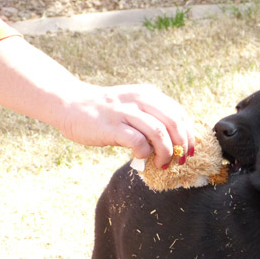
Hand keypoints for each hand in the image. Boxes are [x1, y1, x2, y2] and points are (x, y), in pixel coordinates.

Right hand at [57, 83, 195, 167]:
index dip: (189, 135)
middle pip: (174, 122)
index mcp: (148, 94)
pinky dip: (144, 152)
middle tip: (179, 161)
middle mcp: (139, 99)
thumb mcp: (133, 107)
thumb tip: (175, 143)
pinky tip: (139, 158)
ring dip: (165, 152)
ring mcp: (125, 111)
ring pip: (159, 132)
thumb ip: (152, 118)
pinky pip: (138, 141)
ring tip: (161, 163)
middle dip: (181, 145)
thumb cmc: (106, 112)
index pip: (179, 114)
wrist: (70, 104)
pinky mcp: (112, 126)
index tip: (189, 152)